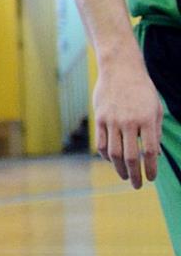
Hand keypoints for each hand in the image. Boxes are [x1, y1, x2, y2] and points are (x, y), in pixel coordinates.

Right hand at [92, 56, 165, 188]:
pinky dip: (105, 155)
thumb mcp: (156, 109)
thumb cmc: (142, 90)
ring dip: (119, 168)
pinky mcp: (99, 118)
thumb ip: (155, 132)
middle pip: (131, 156)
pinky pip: (100, 143)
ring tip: (124, 176)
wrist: (120, 69)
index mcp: (147, 120)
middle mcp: (129, 122)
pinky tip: (112, 161)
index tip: (151, 179)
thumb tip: (154, 156)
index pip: (149, 152)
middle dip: (134, 174)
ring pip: (114, 152)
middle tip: (136, 186)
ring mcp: (112, 120)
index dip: (151, 169)